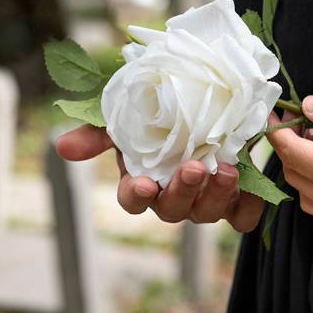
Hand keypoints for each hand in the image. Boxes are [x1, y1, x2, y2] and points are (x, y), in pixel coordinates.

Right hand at [55, 125, 265, 231]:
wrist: (211, 95)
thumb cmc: (163, 108)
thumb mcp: (128, 113)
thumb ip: (97, 131)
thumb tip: (61, 147)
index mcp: (142, 179)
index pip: (132, 199)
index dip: (137, 195)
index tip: (144, 183)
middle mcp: (172, 195)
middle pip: (171, 210)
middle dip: (182, 191)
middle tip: (193, 167)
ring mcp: (204, 199)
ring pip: (207, 214)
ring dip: (215, 196)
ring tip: (227, 170)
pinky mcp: (236, 197)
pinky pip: (242, 217)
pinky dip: (248, 205)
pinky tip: (250, 183)